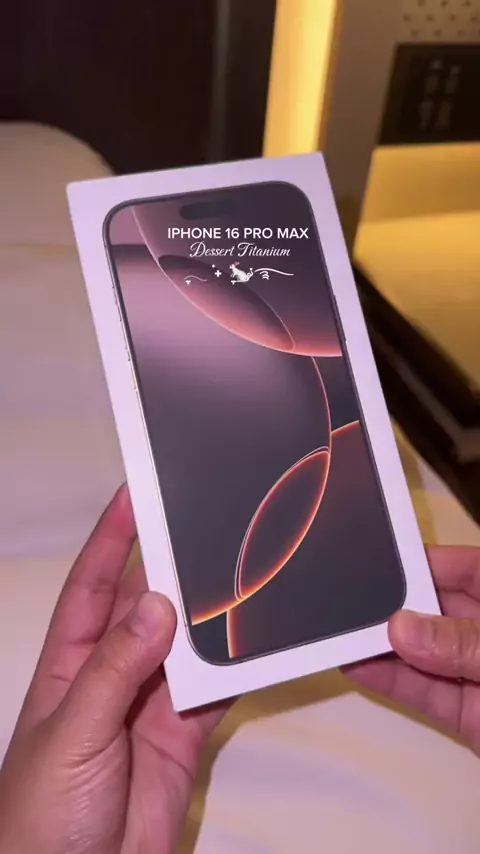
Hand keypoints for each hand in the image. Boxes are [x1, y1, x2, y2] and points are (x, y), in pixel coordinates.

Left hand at [0, 486, 228, 853]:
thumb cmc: (46, 807)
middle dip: (173, 567)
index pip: (90, 585)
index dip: (110, 539)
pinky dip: (237, 666)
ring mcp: (151, 701)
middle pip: (146, 606)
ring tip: (246, 569)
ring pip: (187, 643)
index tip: (136, 493)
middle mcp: (113, 670)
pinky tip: (260, 638)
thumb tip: (159, 605)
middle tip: (210, 524)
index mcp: (70, 660)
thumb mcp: (73, 731)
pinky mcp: (185, 734)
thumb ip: (115, 669)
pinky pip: (215, 690)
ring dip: (212, 613)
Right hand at [345, 546, 479, 753]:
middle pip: (434, 610)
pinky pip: (426, 693)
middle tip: (338, 599)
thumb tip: (401, 629)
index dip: (417, 562)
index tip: (370, 559)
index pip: (461, 568)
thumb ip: (462, 642)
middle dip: (390, 607)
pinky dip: (393, 683)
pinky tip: (357, 668)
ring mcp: (477, 672)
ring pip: (423, 654)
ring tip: (334, 634)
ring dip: (382, 647)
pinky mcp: (470, 715)